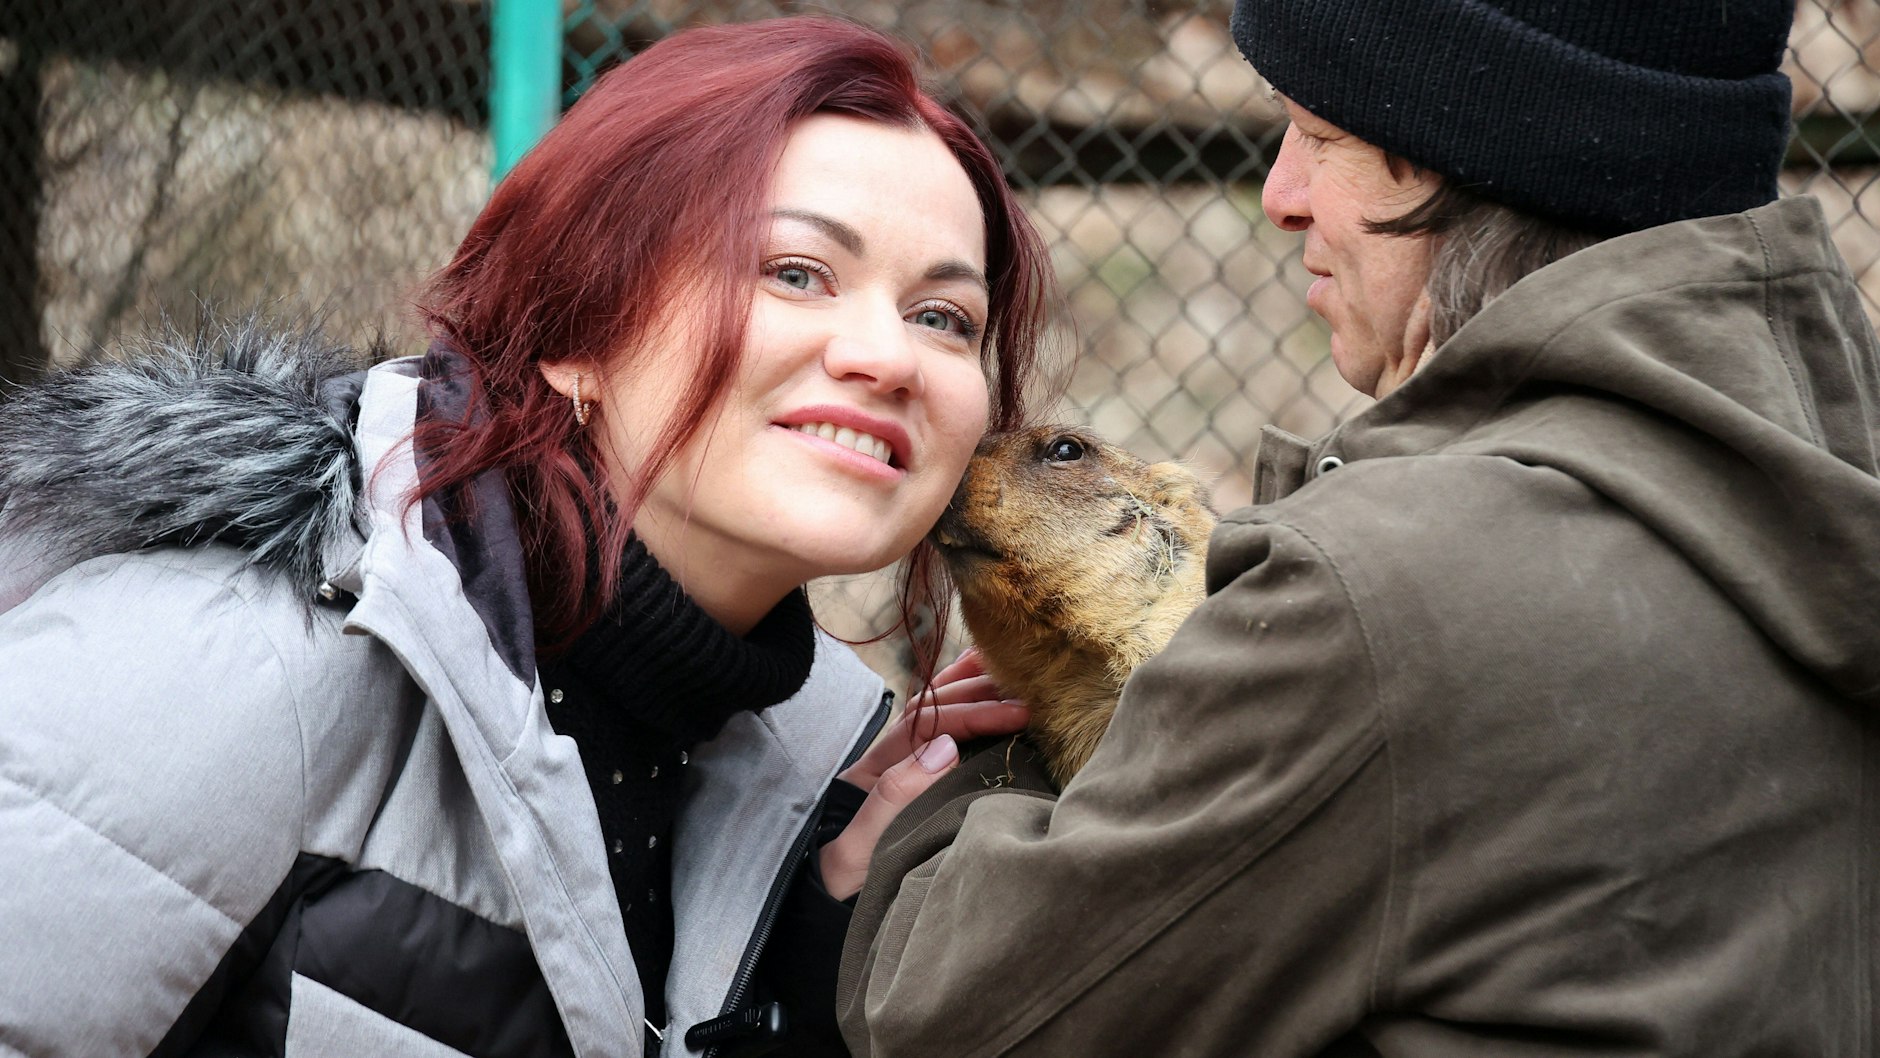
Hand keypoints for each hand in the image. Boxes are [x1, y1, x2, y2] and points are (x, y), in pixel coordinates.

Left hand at [819, 648, 1026, 900]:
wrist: (821, 897)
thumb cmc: (840, 880)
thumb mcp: (858, 849)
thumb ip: (893, 799)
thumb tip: (945, 747)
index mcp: (875, 771)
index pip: (930, 727)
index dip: (974, 716)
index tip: (1017, 716)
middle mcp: (884, 758)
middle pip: (931, 708)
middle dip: (978, 696)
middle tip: (1027, 695)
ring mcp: (894, 764)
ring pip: (930, 710)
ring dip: (965, 687)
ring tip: (1005, 669)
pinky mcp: (907, 777)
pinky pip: (930, 725)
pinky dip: (953, 699)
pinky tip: (974, 682)